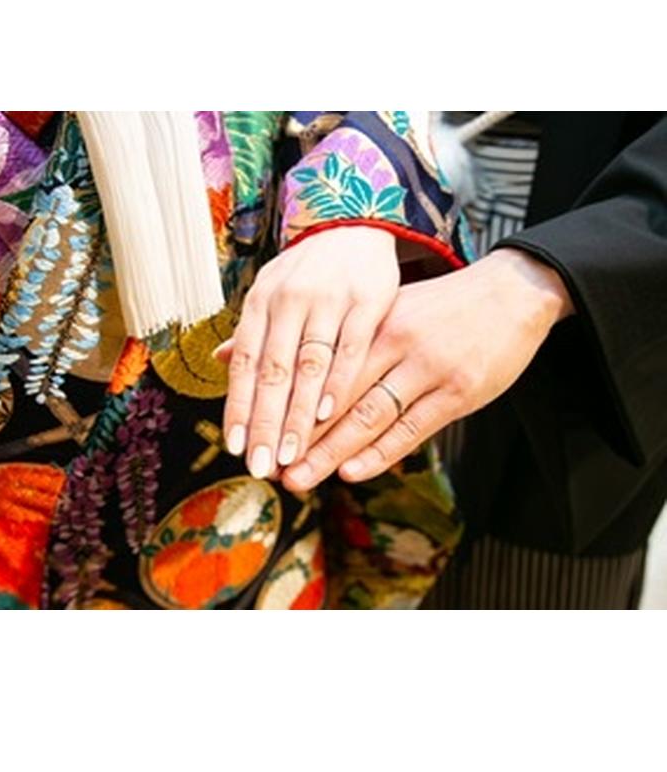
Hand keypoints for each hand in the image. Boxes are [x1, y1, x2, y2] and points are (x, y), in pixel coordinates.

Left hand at [219, 226, 399, 478]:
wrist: (355, 224)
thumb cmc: (308, 270)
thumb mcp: (272, 291)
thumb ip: (251, 331)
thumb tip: (216, 362)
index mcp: (261, 301)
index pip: (244, 362)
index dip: (238, 406)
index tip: (235, 446)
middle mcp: (289, 299)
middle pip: (273, 371)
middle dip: (266, 423)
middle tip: (261, 465)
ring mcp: (329, 299)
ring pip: (309, 365)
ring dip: (300, 415)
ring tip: (293, 454)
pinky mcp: (368, 300)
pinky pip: (351, 348)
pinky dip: (340, 383)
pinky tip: (331, 415)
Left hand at [281, 248, 573, 490]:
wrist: (511, 294)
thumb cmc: (441, 307)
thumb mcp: (390, 308)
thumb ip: (343, 336)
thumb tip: (284, 349)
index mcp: (373, 321)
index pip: (321, 368)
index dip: (289, 402)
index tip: (260, 430)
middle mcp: (397, 343)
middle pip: (338, 396)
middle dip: (303, 436)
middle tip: (271, 467)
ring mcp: (429, 369)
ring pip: (371, 416)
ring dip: (332, 452)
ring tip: (301, 478)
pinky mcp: (459, 392)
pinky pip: (413, 428)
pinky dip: (381, 452)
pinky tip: (352, 471)